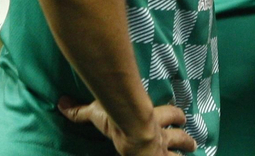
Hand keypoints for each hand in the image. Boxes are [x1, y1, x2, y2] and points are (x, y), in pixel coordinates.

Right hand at [57, 98, 196, 154]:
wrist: (134, 128)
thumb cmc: (117, 117)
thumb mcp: (97, 113)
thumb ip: (81, 111)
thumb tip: (61, 103)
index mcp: (151, 118)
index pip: (168, 114)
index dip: (174, 115)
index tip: (180, 116)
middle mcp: (160, 133)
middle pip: (178, 135)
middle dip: (184, 139)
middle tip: (192, 143)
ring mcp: (161, 148)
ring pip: (180, 149)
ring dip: (186, 150)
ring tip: (193, 150)